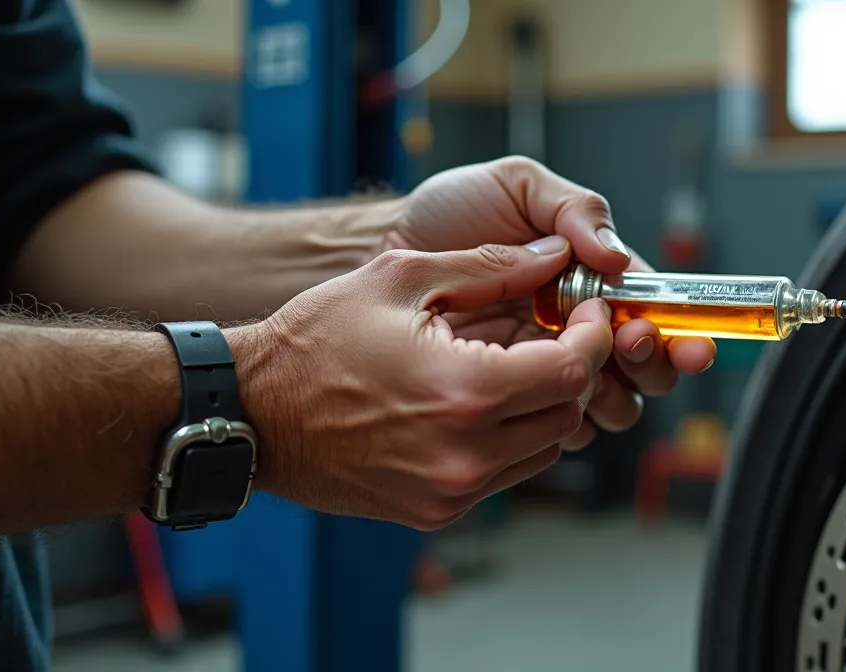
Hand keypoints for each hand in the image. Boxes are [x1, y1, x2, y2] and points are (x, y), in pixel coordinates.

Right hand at [235, 241, 611, 528]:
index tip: (588, 314)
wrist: (252, 411)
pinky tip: (477, 403)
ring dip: (544, 406)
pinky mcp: (437, 511)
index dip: (593, 336)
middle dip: (571, 369)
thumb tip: (552, 254)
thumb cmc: (314, 342)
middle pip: (568, 412)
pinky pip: (505, 474)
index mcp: (464, 393)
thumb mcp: (402, 278)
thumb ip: (489, 265)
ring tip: (511, 367)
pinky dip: (509, 439)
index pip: (575, 370)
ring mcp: (452, 491)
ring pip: (544, 449)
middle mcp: (466, 454)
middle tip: (552, 335)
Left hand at [386, 156, 716, 447]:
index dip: (677, 329)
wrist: (376, 253)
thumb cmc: (446, 212)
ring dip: (612, 395)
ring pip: (606, 403)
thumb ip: (574, 209)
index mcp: (590, 278)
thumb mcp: (517, 185)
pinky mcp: (505, 397)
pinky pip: (551, 426)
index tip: (685, 339)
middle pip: (642, 366)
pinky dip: (562, 420)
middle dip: (651, 363)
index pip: (652, 311)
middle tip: (629, 345)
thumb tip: (616, 256)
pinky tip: (546, 398)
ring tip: (588, 373)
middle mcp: (575, 326)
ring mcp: (541, 365)